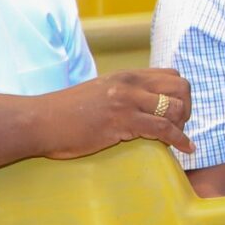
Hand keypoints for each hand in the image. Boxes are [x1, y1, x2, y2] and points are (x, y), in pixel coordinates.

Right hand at [39, 69, 194, 159]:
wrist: (38, 122)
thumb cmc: (66, 114)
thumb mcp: (100, 93)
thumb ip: (123, 95)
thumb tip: (143, 106)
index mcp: (126, 76)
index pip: (171, 75)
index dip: (180, 94)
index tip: (175, 113)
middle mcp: (129, 84)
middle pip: (181, 87)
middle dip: (186, 108)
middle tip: (178, 126)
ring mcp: (126, 101)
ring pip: (176, 107)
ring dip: (182, 125)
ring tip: (177, 139)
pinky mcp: (122, 121)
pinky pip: (164, 129)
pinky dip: (180, 140)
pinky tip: (186, 149)